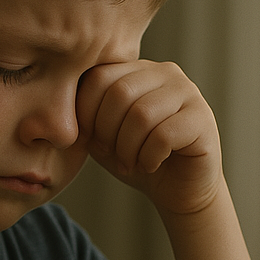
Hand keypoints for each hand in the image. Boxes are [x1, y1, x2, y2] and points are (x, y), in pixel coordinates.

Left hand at [76, 60, 222, 215]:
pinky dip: (149, 157)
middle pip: (119, 93)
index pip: (98, 77)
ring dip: (128, 148)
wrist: (179, 189)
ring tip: (131, 163)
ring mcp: (187, 92)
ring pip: (142, 114)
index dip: (86, 114)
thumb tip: (57, 105)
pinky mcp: (202, 118)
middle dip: (107, 133)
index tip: (93, 141)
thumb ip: (85, 115)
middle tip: (114, 157)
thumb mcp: (103, 134)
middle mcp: (164, 72)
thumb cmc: (138, 159)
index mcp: (136, 70)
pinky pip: (164, 134)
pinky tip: (151, 164)